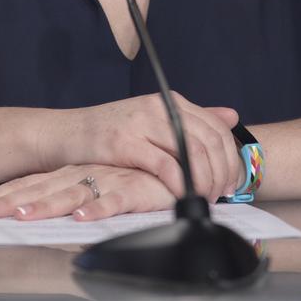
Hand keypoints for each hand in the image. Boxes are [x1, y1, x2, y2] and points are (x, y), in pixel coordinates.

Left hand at [0, 164, 175, 221]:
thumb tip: (45, 218)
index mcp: (71, 174)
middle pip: (39, 189)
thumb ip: (74, 202)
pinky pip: (114, 201)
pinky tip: (81, 219)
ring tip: (21, 216)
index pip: (28, 184)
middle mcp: (84, 176)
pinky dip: (98, 210)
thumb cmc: (137, 180)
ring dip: (45, 205)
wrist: (176, 165)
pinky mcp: (136, 189)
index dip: (0, 196)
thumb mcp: (98, 191)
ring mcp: (108, 181)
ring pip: (70, 194)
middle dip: (7, 202)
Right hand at [43, 93, 240, 202]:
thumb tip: (231, 116)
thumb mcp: (156, 119)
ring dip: (204, 180)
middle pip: (208, 140)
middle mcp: (160, 108)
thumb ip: (193, 119)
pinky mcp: (126, 143)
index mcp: (171, 102)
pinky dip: (180, 183)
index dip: (229, 157)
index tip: (231, 182)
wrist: (69, 133)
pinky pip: (164, 165)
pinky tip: (182, 196)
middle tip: (221, 195)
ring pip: (191, 151)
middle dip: (220, 172)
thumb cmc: (114, 131)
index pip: (215, 126)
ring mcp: (143, 123)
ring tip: (204, 198)